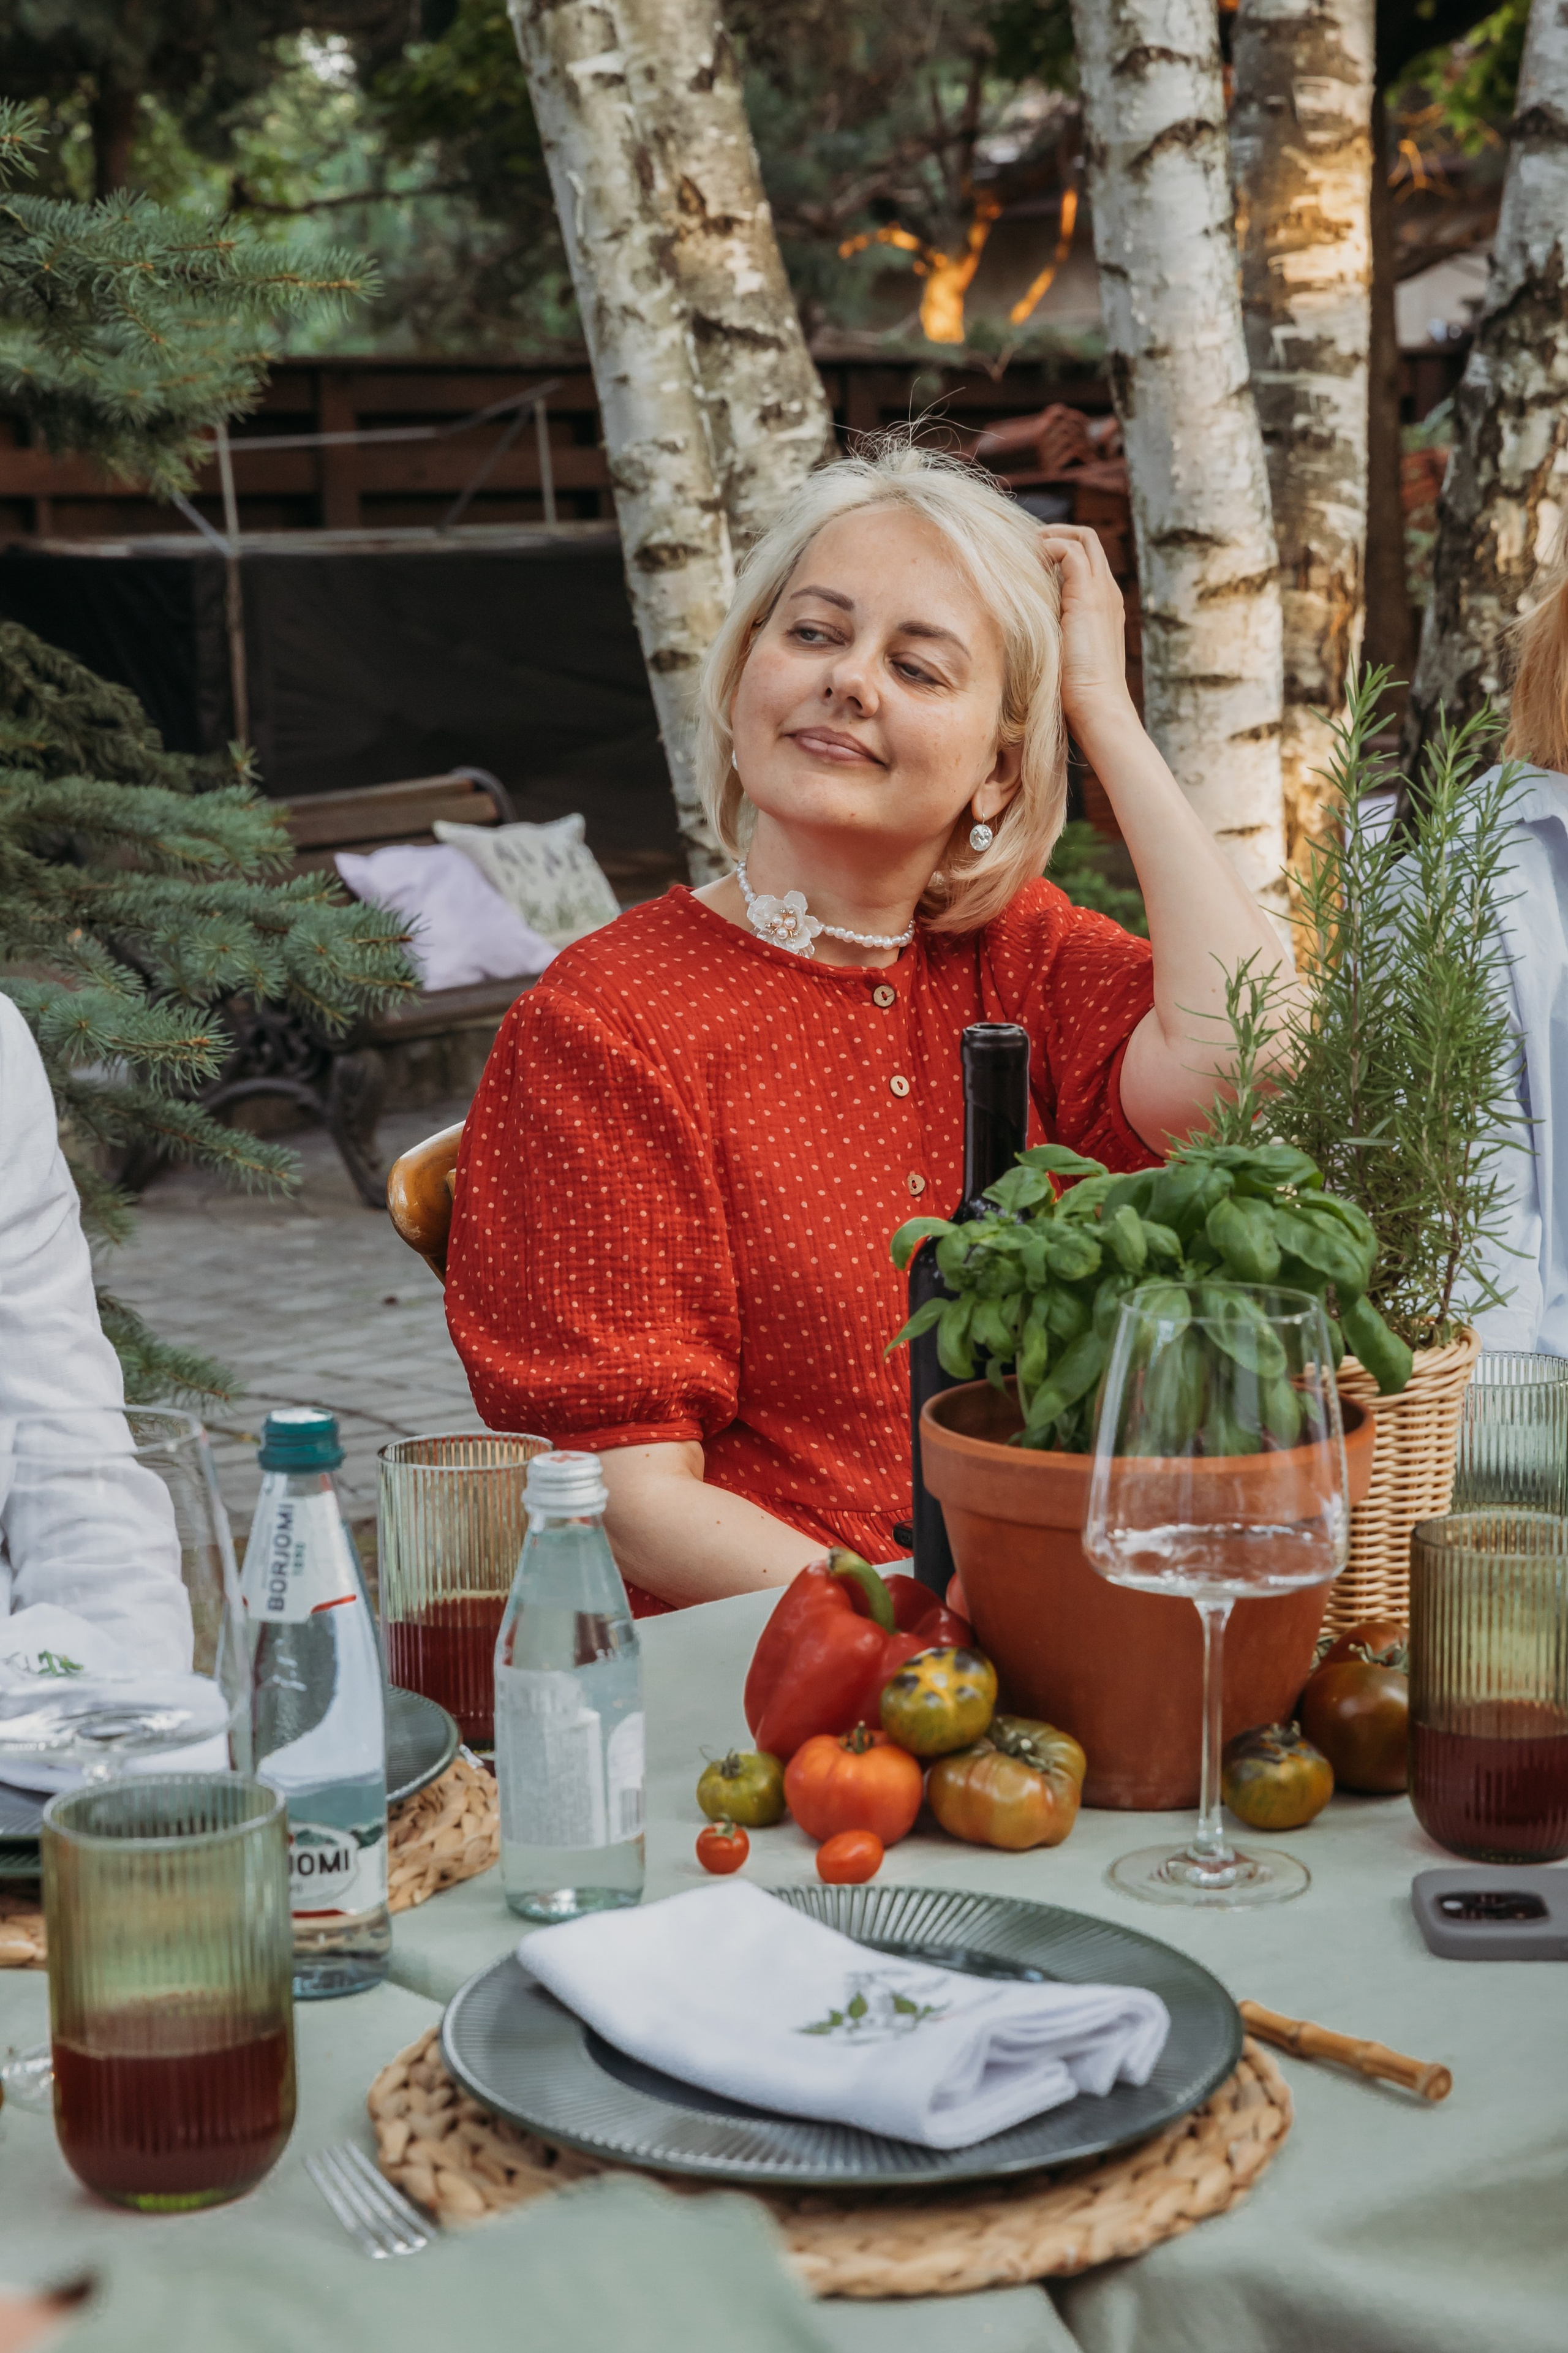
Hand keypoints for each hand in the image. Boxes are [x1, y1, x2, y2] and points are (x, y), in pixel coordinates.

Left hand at [1036, 523, 1135, 741]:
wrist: (1097, 708)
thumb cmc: (1075, 695)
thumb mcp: (1059, 656)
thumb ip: (1048, 636)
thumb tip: (1015, 630)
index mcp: (1103, 606)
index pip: (1085, 559)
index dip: (1056, 553)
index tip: (1026, 566)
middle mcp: (1107, 592)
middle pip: (1087, 540)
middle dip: (1053, 536)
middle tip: (1022, 551)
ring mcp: (1102, 592)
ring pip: (1082, 537)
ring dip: (1048, 539)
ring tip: (1022, 555)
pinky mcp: (1089, 596)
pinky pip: (1070, 551)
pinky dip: (1047, 549)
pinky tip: (1027, 569)